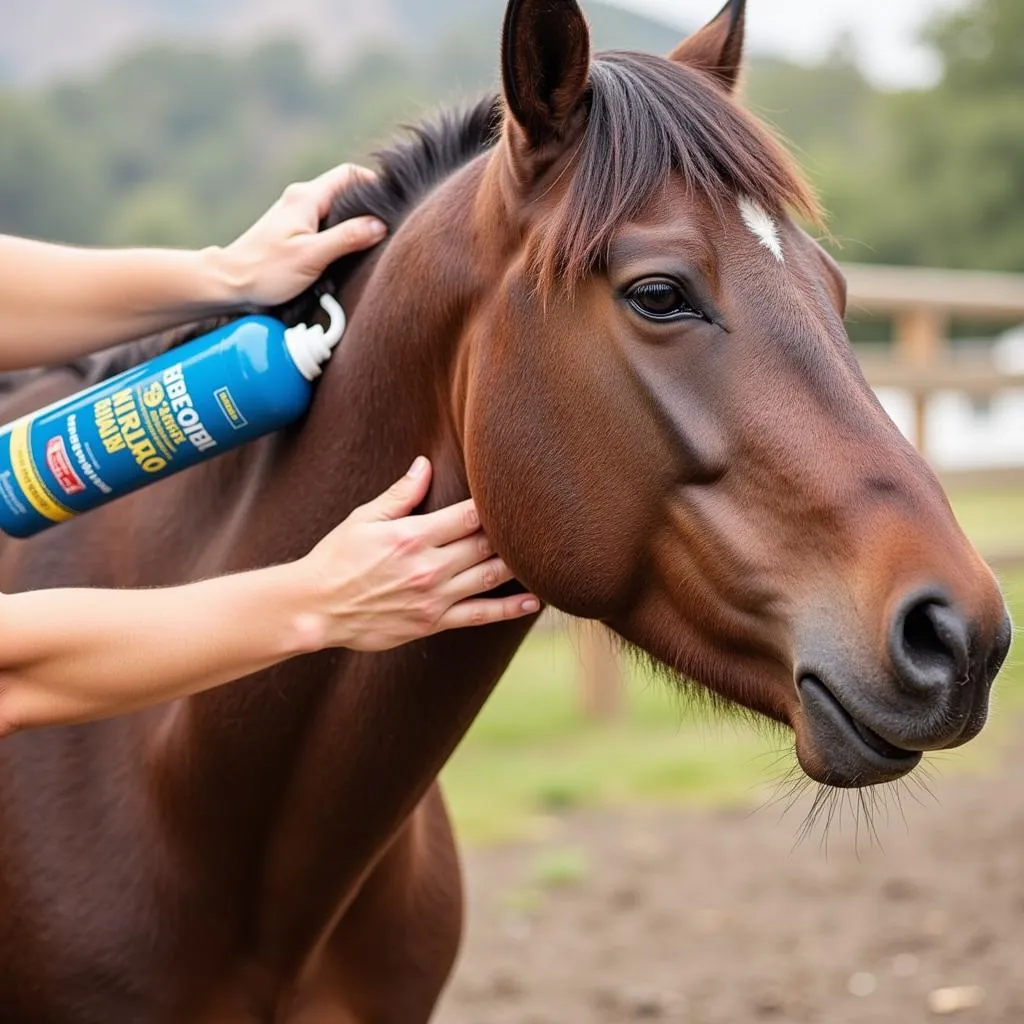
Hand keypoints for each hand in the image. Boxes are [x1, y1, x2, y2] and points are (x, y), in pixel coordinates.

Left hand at [218, 163, 386, 307]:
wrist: (229, 284)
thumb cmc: (266, 270)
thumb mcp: (312, 256)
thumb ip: (347, 238)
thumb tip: (379, 225)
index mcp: (306, 197)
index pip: (350, 175)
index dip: (374, 185)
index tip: (391, 207)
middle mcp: (301, 200)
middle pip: (345, 192)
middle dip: (367, 208)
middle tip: (385, 230)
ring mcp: (296, 215)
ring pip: (336, 210)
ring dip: (353, 225)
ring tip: (368, 245)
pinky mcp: (293, 232)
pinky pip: (325, 225)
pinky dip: (339, 237)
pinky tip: (344, 256)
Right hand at [299, 458, 540, 651]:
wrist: (316, 607)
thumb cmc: (337, 557)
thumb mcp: (364, 518)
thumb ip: (401, 494)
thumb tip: (426, 465)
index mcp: (413, 536)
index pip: (469, 515)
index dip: (496, 505)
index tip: (518, 495)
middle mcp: (429, 567)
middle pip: (486, 545)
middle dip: (512, 533)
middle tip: (541, 522)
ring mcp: (434, 597)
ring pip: (489, 577)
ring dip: (521, 567)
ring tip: (548, 556)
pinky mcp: (433, 623)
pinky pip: (479, 615)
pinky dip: (509, 610)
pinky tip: (534, 603)